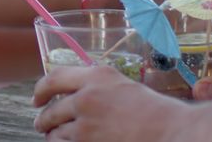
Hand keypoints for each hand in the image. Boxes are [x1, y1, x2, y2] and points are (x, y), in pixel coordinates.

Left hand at [33, 66, 189, 141]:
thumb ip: (100, 88)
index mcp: (97, 76)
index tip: (36, 98)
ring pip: (55, 131)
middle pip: (51, 108)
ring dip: (52, 136)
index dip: (40, 89)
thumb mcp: (126, 87)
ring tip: (54, 138)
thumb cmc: (160, 113)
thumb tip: (80, 95)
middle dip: (43, 119)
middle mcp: (87, 96)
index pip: (54, 77)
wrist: (175, 134)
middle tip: (41, 124)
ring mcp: (86, 123)